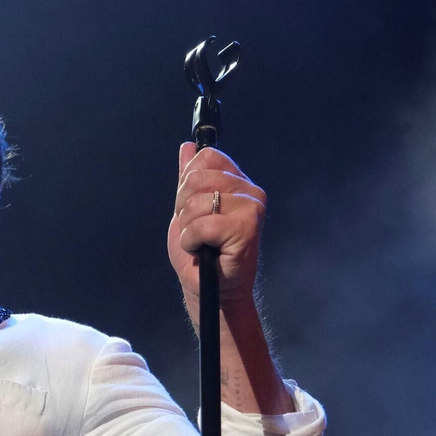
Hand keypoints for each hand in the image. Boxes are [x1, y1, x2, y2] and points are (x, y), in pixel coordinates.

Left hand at [168, 142, 265, 328]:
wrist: (208, 289)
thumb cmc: (200, 253)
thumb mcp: (186, 212)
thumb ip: (188, 180)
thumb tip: (187, 146)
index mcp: (236, 182)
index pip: (206, 157)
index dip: (187, 184)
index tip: (192, 209)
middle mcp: (249, 190)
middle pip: (195, 178)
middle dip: (183, 209)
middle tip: (197, 231)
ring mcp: (251, 207)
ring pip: (196, 203)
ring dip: (187, 228)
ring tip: (202, 242)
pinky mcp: (247, 228)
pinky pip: (201, 225)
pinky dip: (192, 242)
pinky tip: (205, 251)